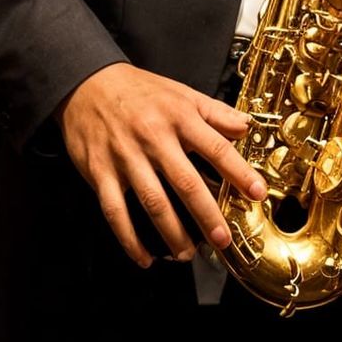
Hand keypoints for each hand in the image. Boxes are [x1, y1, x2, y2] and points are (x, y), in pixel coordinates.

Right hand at [57, 62, 265, 267]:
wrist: (84, 83)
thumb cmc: (138, 91)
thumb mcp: (181, 93)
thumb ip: (215, 112)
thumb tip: (245, 128)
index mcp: (178, 117)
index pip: (215, 147)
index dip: (239, 172)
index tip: (257, 194)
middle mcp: (153, 137)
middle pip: (185, 182)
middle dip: (207, 215)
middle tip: (222, 240)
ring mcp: (125, 156)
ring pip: (153, 201)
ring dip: (172, 233)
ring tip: (186, 254)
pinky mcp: (100, 171)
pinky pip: (114, 211)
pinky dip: (128, 238)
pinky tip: (144, 257)